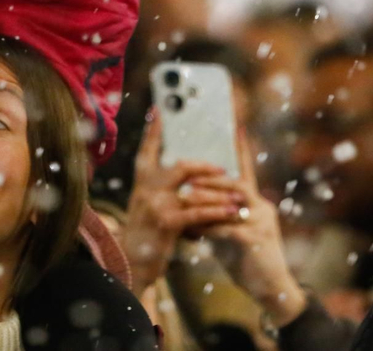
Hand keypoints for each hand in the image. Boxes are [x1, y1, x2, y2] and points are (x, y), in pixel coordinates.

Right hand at [122, 111, 245, 293]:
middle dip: (206, 167)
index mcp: (141, 180)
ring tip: (240, 196)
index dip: (154, 129)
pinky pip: (198, 212)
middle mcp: (146, 188)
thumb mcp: (148, 205)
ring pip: (195, 190)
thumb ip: (163, 188)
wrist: (132, 263)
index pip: (148, 148)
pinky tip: (232, 212)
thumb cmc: (146, 233)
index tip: (159, 109)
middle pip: (180, 166)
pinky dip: (218, 212)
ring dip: (221, 193)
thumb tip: (191, 173)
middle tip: (225, 168)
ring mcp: (155, 204)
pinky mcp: (166, 222)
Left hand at [197, 128, 308, 326]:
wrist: (271, 289)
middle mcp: (261, 207)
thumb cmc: (246, 260)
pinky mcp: (257, 240)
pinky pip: (229, 228)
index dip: (241, 148)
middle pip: (234, 183)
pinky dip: (210, 228)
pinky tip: (195, 230)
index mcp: (255, 202)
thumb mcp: (227, 233)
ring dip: (206, 200)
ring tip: (185, 197)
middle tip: (187, 176)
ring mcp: (262, 222)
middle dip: (210, 178)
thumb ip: (214, 215)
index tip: (237, 125)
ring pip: (231, 203)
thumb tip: (189, 199)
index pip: (246, 170)